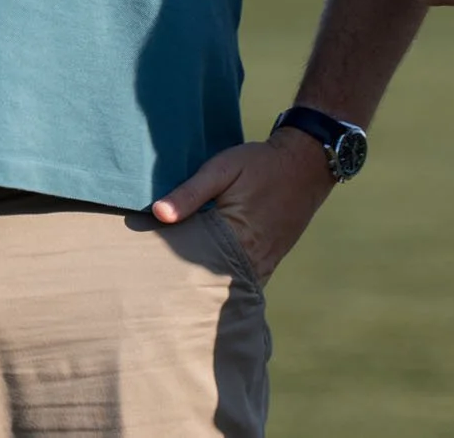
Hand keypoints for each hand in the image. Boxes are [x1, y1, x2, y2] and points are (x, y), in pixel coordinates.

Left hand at [149, 128, 334, 283]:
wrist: (305, 165)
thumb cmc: (260, 164)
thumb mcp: (222, 169)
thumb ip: (190, 193)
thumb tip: (158, 214)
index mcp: (237, 238)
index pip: (192, 263)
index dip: (168, 264)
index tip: (148, 263)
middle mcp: (252, 260)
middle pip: (209, 284)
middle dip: (184, 282)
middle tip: (156, 278)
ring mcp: (263, 266)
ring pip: (227, 289)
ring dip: (205, 286)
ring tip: (177, 282)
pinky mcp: (269, 264)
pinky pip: (243, 284)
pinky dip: (225, 283)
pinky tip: (206, 279)